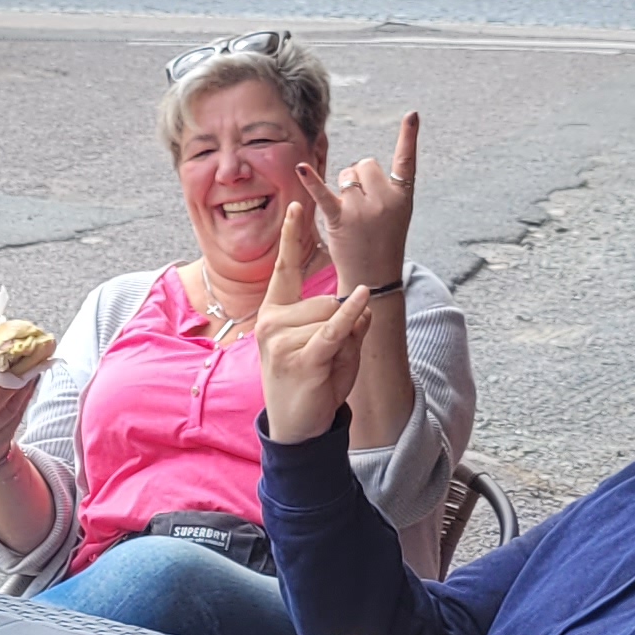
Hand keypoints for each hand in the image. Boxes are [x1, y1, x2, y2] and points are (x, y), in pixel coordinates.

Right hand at [255, 194, 384, 444]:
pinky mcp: (301, 358)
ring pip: (332, 316)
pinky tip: (363, 299)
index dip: (291, 237)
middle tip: (328, 358)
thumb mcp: (329, 346)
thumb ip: (344, 320)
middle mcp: (271, 322)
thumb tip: (361, 301)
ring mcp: (282, 340)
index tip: (296, 206)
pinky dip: (351, 316)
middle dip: (341, 324)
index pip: (284, 269)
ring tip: (329, 368)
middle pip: (324, 299)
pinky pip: (333, 329)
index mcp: (273, 314)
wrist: (298, 428)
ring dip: (345, 341)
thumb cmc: (312, 384)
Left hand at [320, 109, 417, 295]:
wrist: (374, 278)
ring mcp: (363, 210)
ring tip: (351, 215)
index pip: (407, 161)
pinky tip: (300, 168)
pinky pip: (324, 194)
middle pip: (364, 164)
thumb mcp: (397, 213)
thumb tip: (356, 168)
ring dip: (344, 188)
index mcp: (403, 196)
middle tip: (363, 207)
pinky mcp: (340, 220)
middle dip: (359, 178)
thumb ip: (385, 188)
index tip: (412, 113)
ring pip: (346, 175)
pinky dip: (311, 181)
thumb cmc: (384, 241)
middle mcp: (385, 199)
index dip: (409, 136)